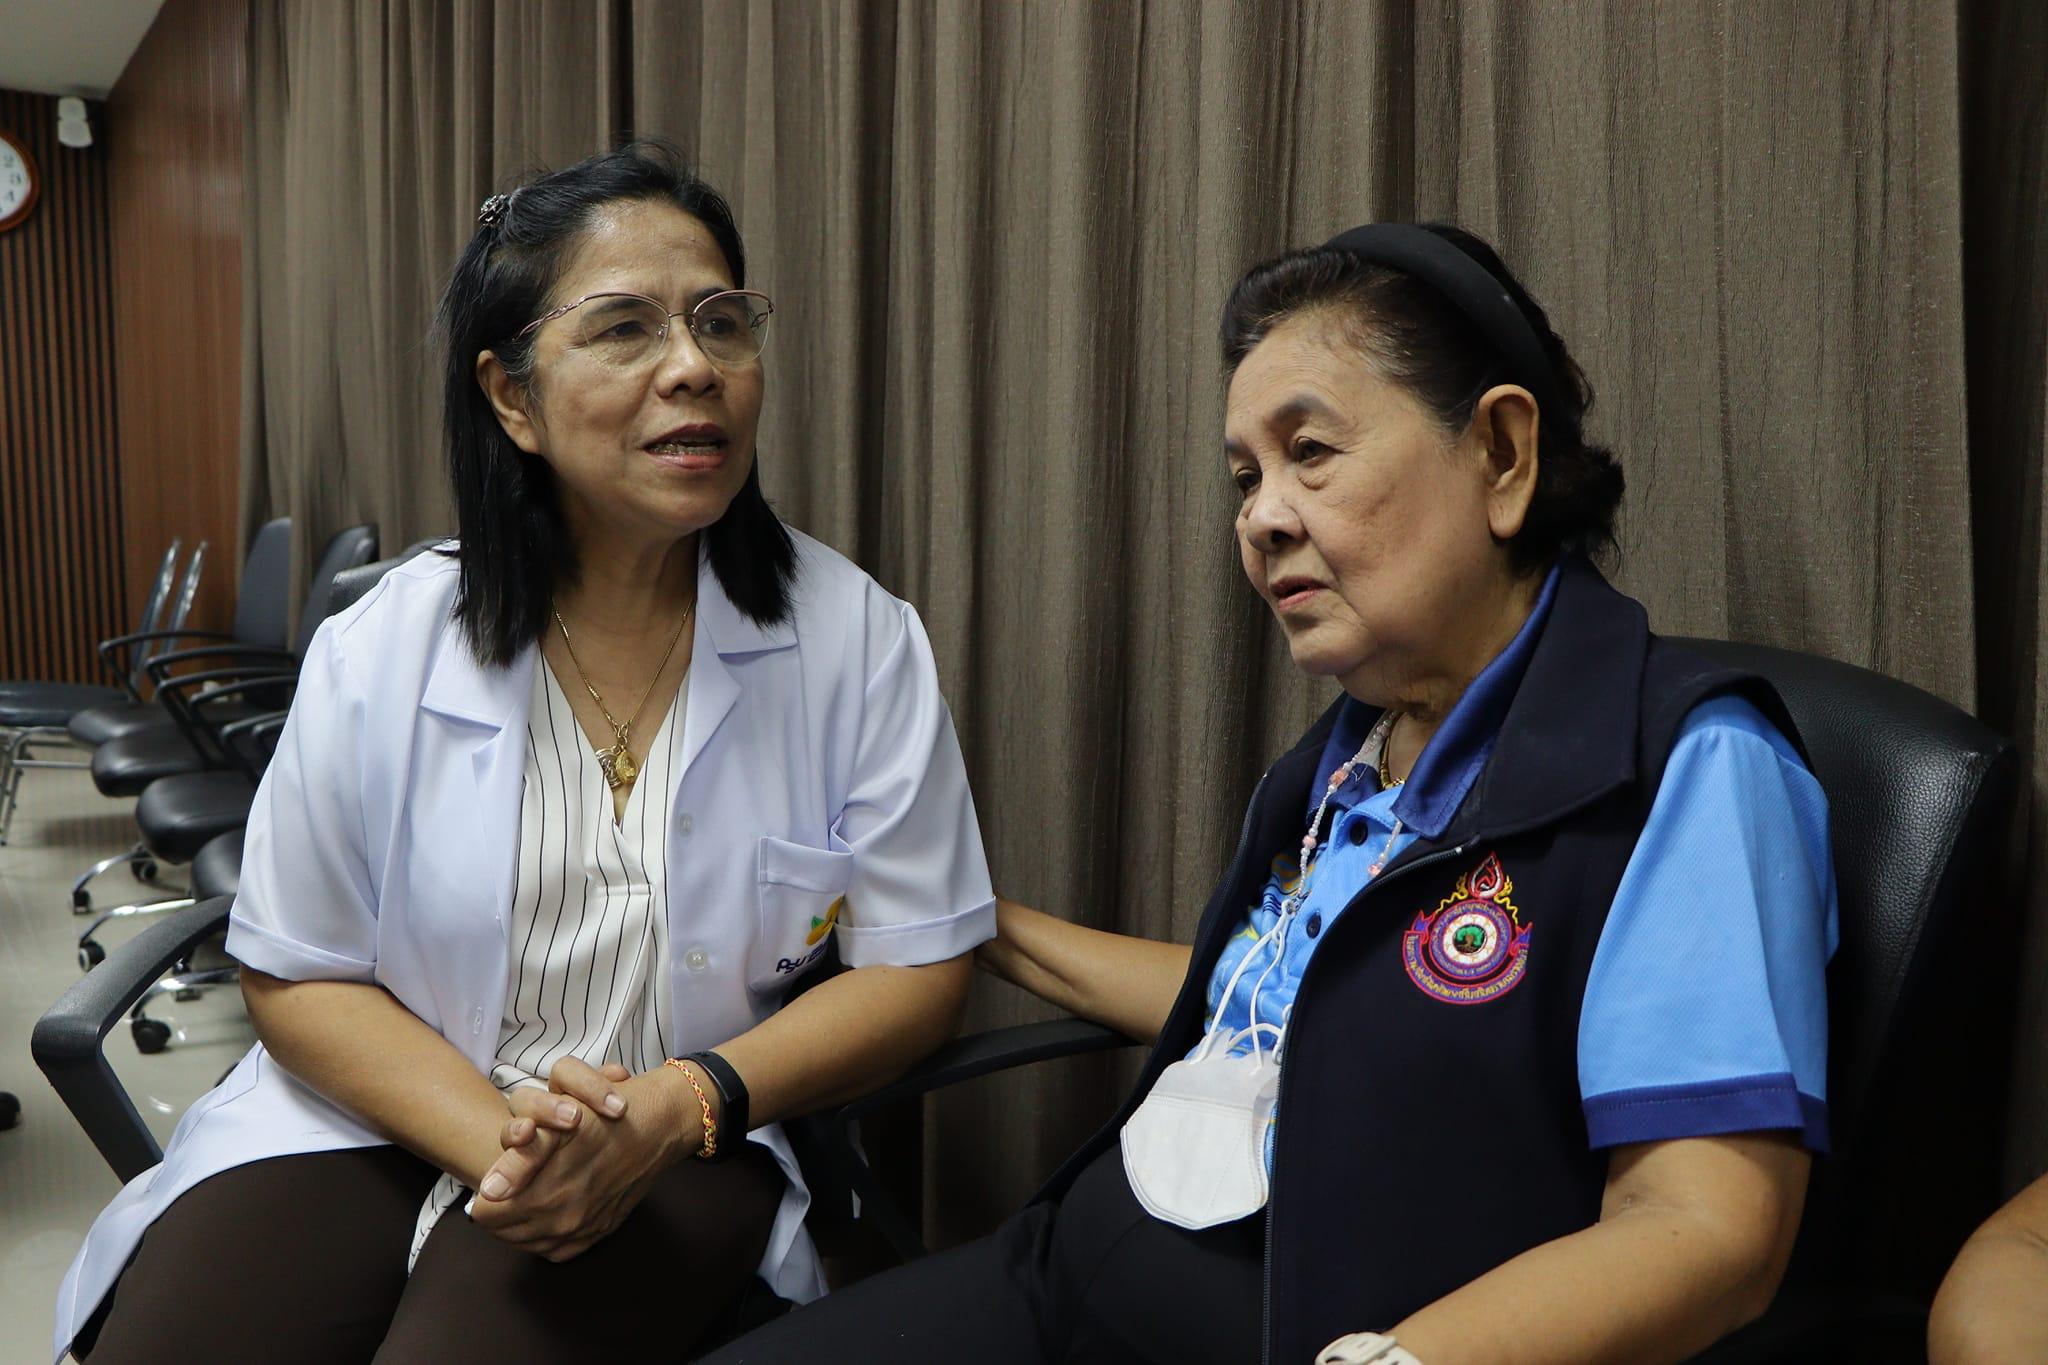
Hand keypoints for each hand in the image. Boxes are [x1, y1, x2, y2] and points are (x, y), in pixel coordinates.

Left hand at [471, 1063, 699, 1260]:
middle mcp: (566, 1221)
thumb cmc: (603, 1116)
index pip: (488, 1215)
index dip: (485, 1196)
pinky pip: (555, 1250)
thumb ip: (517, 1162)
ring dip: (518, 1224)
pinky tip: (547, 1213)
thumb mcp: (557, 1127)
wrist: (656, 1126)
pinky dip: (544, 1236)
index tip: (493, 1181)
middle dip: (499, 1211)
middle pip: (504, 1232)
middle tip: (507, 1186)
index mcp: (549, 1195)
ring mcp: (584, 1231)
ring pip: (526, 1243)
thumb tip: (488, 1192)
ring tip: (524, 1196)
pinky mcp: (598, 1234)